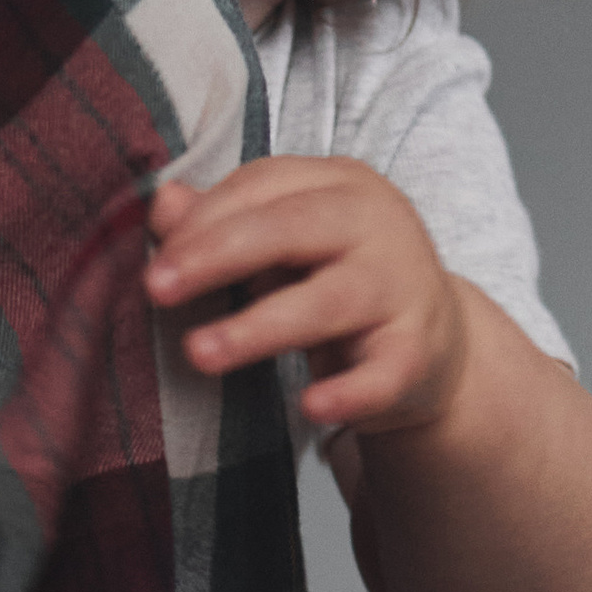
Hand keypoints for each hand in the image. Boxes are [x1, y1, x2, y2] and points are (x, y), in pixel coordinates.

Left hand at [144, 158, 471, 435]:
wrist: (434, 342)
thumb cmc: (341, 279)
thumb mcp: (284, 244)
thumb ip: (223, 222)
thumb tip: (162, 203)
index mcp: (339, 184)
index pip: (264, 186)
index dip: (205, 220)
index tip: (157, 259)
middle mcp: (376, 225)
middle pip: (293, 228)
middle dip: (218, 254)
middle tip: (158, 288)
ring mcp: (402, 287)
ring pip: (328, 302)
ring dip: (260, 328)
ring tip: (200, 353)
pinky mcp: (416, 352)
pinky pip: (382, 375)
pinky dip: (348, 392)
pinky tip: (309, 407)